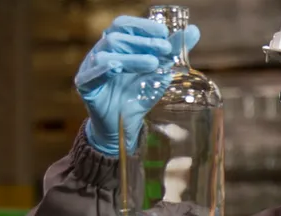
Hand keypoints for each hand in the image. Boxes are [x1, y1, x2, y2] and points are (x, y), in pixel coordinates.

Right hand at [75, 16, 201, 155]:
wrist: (123, 124)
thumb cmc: (137, 94)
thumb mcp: (159, 72)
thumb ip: (173, 52)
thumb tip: (194, 30)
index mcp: (117, 46)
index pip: (125, 26)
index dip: (143, 26)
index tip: (165, 32)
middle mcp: (101, 52)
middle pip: (117, 38)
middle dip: (143, 42)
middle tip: (166, 48)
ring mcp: (91, 68)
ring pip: (106, 54)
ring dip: (131, 57)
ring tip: (152, 63)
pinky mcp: (85, 86)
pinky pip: (91, 75)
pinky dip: (103, 70)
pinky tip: (116, 67)